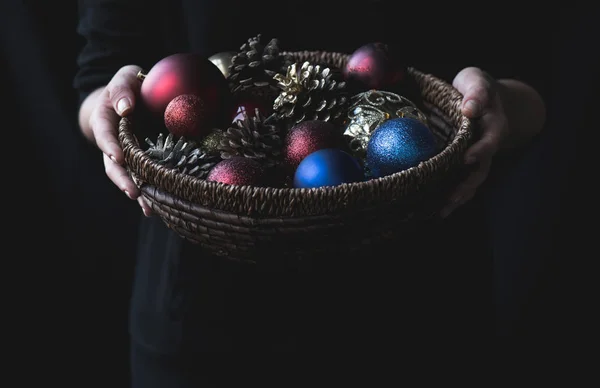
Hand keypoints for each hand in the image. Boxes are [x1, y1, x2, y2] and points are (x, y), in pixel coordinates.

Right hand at [88, 65, 151, 215]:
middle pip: (114, 165)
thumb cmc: (131, 85)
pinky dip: (152, 194)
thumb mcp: (125, 77)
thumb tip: (125, 108)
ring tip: (149, 209)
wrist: (137, 98)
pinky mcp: (144, 162)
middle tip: (132, 191)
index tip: (117, 157)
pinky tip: (162, 208)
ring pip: (130, 177)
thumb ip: (122, 89)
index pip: (105, 134)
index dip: (110, 146)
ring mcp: (128, 155)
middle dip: (123, 179)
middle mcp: (114, 143)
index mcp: (105, 121)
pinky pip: (146, 179)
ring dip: (138, 194)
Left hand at [440, 67, 508, 217]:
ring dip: (457, 198)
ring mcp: (478, 159)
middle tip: (449, 199)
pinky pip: (461, 183)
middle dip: (466, 185)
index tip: (467, 158)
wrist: (484, 98)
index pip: (490, 140)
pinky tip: (435, 209)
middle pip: (481, 170)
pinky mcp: (466, 166)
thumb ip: (476, 91)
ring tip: (441, 212)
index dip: (481, 150)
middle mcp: (487, 146)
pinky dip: (450, 197)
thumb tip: (470, 107)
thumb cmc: (475, 87)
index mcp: (493, 125)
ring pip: (471, 182)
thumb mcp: (476, 81)